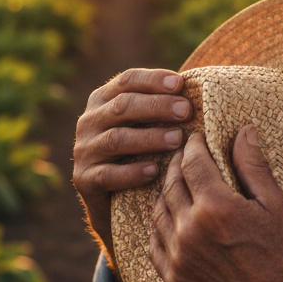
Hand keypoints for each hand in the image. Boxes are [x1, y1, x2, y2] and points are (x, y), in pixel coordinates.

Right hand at [72, 68, 191, 261]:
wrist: (114, 202)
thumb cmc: (140, 153)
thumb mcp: (147, 124)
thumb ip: (162, 105)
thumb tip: (198, 87)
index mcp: (103, 99)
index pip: (127, 80)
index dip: (153, 80)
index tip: (180, 83)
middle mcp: (89, 121)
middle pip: (122, 106)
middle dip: (157, 107)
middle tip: (186, 111)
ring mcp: (84, 150)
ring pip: (116, 139)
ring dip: (149, 138)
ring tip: (177, 140)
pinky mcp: (84, 179)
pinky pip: (108, 174)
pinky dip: (131, 172)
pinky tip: (154, 171)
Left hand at [148, 125, 282, 281]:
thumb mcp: (275, 205)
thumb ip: (253, 166)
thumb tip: (243, 131)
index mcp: (216, 207)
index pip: (192, 162)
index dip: (193, 146)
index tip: (197, 137)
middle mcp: (189, 230)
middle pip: (171, 183)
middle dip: (178, 164)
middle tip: (186, 155)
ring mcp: (178, 257)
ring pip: (158, 211)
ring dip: (166, 192)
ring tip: (178, 183)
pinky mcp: (173, 278)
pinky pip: (154, 243)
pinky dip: (158, 224)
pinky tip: (169, 217)